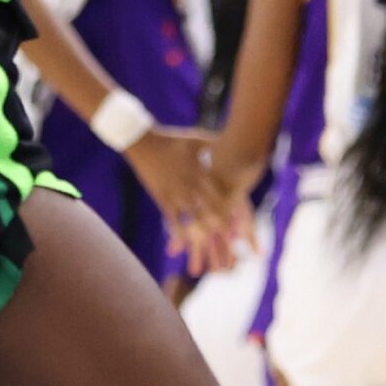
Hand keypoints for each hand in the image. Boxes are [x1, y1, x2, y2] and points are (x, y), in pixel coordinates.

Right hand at [125, 127, 244, 247]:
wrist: (143, 142)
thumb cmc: (172, 139)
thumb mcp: (197, 139)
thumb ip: (213, 143)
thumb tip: (229, 137)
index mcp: (202, 172)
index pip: (220, 195)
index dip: (231, 210)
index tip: (242, 223)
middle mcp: (191, 185)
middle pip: (210, 211)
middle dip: (222, 228)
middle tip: (233, 241)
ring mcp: (176, 193)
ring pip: (193, 218)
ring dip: (203, 235)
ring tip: (212, 247)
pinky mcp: (161, 198)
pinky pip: (172, 219)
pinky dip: (180, 232)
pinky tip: (186, 244)